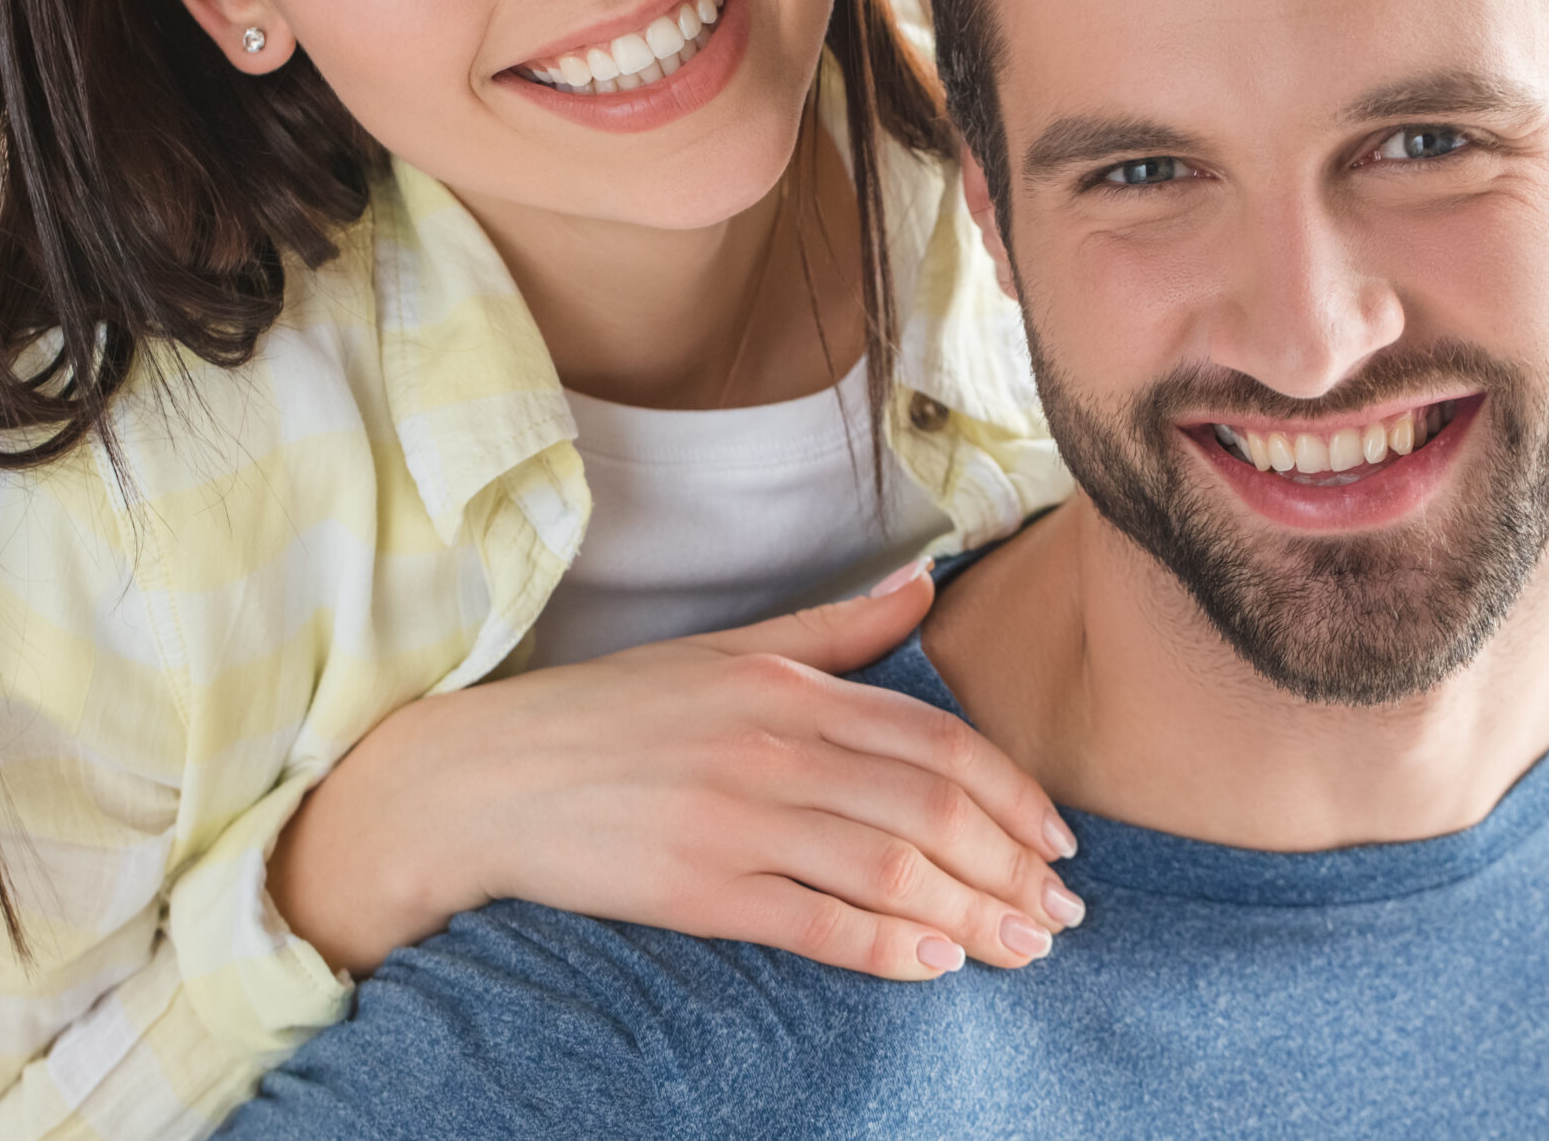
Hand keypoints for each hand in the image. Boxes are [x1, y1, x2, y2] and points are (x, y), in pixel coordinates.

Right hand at [269, 562, 1082, 982]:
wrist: (483, 777)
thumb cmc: (608, 715)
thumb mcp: (724, 650)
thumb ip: (833, 628)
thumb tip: (925, 584)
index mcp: (786, 685)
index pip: (936, 743)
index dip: (1014, 795)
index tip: (1060, 841)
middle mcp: (773, 745)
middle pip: (932, 808)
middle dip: (1014, 867)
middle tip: (1065, 914)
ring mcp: (734, 817)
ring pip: (890, 867)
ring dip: (974, 913)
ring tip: (1025, 949)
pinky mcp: (696, 886)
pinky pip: (814, 919)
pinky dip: (885, 945)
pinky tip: (935, 965)